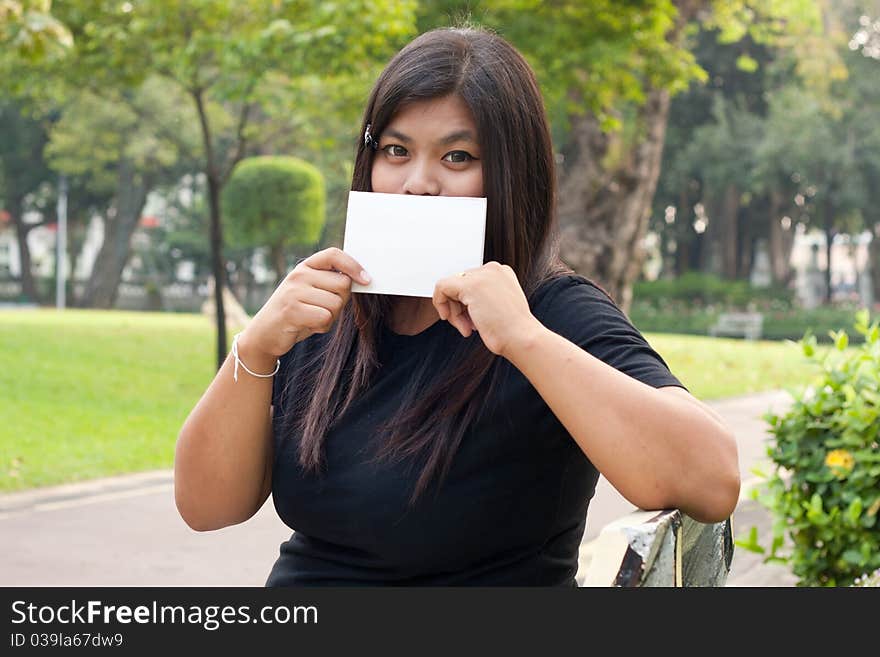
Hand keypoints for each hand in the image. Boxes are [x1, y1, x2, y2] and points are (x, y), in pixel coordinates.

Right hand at [236, 247, 369, 362]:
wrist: (265, 334)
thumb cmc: (296, 313)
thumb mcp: (311, 292)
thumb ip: (330, 283)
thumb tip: (362, 280)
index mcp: (306, 267)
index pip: (334, 255)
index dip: (353, 265)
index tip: (366, 280)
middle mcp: (299, 275)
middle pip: (343, 284)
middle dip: (341, 301)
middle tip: (323, 309)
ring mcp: (294, 292)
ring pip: (336, 303)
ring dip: (331, 317)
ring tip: (312, 318)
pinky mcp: (292, 310)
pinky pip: (325, 317)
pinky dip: (322, 327)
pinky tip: (308, 326)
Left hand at [432, 261, 540, 357]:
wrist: (520, 338)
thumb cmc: (511, 330)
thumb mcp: (497, 306)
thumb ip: (481, 297)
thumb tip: (457, 299)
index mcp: (501, 272)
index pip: (471, 282)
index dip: (467, 303)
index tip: (473, 321)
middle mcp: (493, 269)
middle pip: (460, 284)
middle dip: (459, 308)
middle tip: (467, 326)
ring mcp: (482, 275)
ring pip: (450, 288)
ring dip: (454, 312)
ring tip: (466, 328)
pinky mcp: (470, 285)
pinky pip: (441, 287)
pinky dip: (440, 303)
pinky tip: (450, 319)